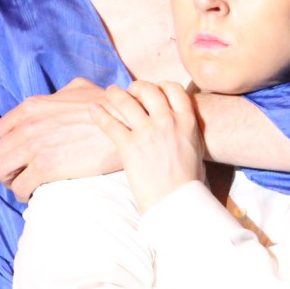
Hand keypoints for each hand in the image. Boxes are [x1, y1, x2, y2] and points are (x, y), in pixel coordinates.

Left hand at [0, 79, 120, 200]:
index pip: (1, 130)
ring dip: (11, 181)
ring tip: (26, 185)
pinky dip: (25, 194)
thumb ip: (60, 94)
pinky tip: (37, 193)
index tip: (22, 155)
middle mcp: (27, 125)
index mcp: (33, 106)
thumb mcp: (80, 88)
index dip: (11, 145)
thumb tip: (57, 98)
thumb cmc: (108, 106)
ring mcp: (34, 147)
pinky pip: (21, 187)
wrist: (125, 124)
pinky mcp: (46, 167)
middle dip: (6, 166)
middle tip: (20, 174)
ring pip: (0, 171)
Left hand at [88, 81, 205, 212]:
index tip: (153, 89)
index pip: (173, 89)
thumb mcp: (195, 148)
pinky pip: (111, 124)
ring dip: (115, 94)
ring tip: (110, 92)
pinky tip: (94, 110)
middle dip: (136, 88)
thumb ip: (185, 131)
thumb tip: (179, 125)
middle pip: (148, 90)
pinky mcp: (129, 146)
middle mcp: (167, 121)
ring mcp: (147, 133)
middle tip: (130, 92)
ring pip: (127, 102)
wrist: (177, 203)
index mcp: (187, 121)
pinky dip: (100, 114)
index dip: (160, 85)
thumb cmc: (189, 182)